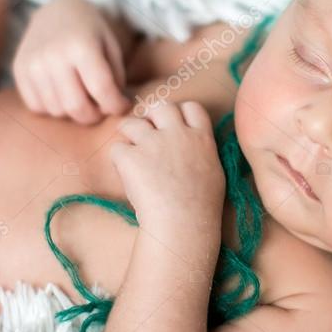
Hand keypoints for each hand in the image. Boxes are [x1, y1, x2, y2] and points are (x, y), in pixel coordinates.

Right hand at [13, 0, 131, 123]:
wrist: (55, 11)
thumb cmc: (90, 32)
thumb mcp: (111, 47)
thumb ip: (114, 79)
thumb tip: (112, 110)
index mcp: (81, 46)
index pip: (102, 90)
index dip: (116, 105)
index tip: (121, 105)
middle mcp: (52, 55)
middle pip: (77, 108)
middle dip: (94, 115)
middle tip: (101, 107)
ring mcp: (32, 64)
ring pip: (57, 111)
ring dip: (73, 111)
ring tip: (81, 95)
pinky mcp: (18, 71)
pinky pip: (37, 107)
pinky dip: (53, 106)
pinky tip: (61, 91)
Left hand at [109, 100, 224, 238]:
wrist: (182, 224)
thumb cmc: (202, 209)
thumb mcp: (214, 174)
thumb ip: (203, 154)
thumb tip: (196, 148)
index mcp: (201, 138)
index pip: (191, 108)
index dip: (180, 115)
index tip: (174, 128)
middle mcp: (177, 134)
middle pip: (160, 106)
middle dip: (151, 117)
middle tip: (146, 135)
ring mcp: (152, 143)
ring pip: (132, 123)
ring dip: (129, 136)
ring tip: (132, 156)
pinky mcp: (130, 156)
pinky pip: (116, 148)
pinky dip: (119, 160)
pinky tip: (126, 175)